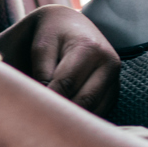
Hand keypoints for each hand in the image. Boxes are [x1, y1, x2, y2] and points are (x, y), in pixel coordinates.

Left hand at [0, 4, 119, 113]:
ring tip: (51, 119)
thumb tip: (44, 104)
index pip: (66, 84)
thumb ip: (42, 73)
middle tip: (40, 121)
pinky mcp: (114, 90)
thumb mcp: (41, 48)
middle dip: (62, 113)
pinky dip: (82, 117)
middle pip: (83, 101)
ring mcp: (115, 78)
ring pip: (93, 110)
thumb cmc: (51, 36)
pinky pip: (99, 112)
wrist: (70, 24)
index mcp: (89, 48)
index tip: (33, 110)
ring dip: (73, 118)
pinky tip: (65, 115)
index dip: (48, 100)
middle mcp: (108, 63)